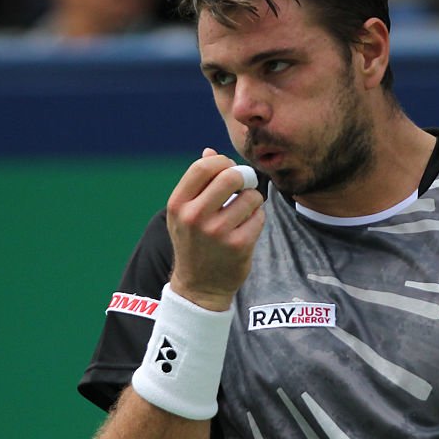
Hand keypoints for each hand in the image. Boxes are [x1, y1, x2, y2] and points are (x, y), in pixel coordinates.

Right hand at [167, 148, 264, 310]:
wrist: (199, 286)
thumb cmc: (194, 242)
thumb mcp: (184, 213)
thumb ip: (197, 183)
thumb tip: (210, 152)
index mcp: (178, 204)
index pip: (204, 167)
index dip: (222, 162)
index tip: (229, 170)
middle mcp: (195, 217)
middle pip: (231, 176)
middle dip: (243, 178)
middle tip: (243, 186)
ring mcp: (218, 232)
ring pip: (251, 196)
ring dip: (252, 200)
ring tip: (243, 211)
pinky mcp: (239, 245)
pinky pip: (259, 216)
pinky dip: (257, 218)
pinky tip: (246, 227)